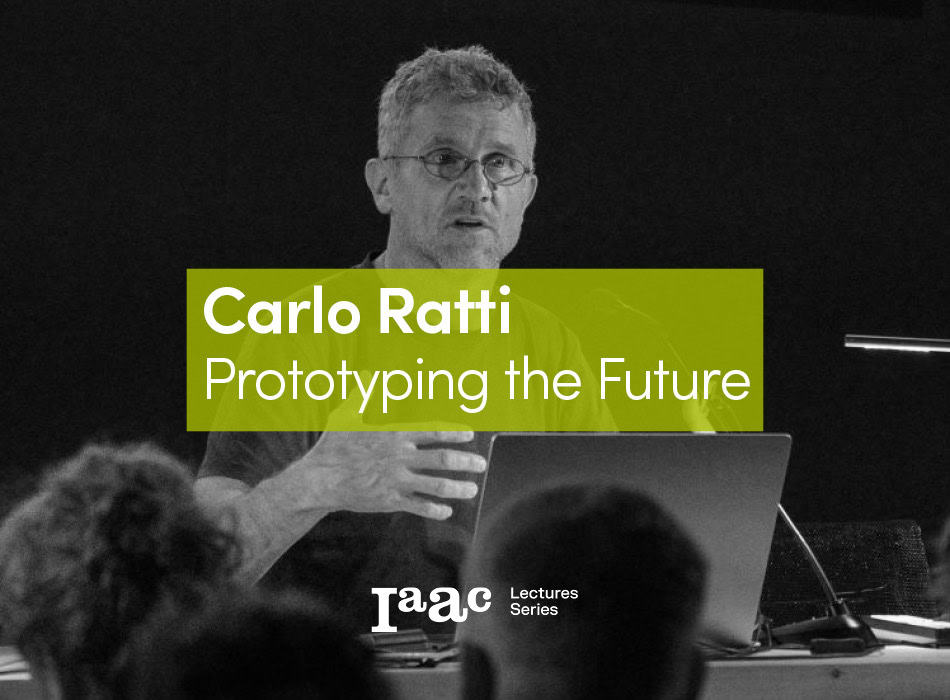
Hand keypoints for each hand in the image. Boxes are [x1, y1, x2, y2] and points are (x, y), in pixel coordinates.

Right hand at [297, 389, 484, 519]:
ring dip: (458, 487)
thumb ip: (362, 394)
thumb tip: (367, 373)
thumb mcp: (346, 415)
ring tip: (472, 490)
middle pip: (442, 459)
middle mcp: (400, 457)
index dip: (455, 433)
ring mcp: (396, 481)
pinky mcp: (389, 501)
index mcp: (394, 435)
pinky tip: (447, 510)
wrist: (319, 480)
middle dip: (466, 462)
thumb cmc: (333, 446)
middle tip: (482, 464)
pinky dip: (435, 510)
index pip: (433, 432)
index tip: (470, 435)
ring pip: (436, 485)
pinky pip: (419, 507)